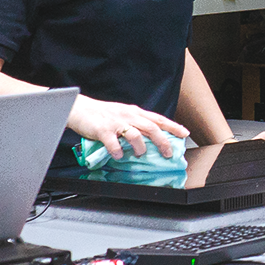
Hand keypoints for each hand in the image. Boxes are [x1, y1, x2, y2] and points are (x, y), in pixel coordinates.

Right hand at [68, 96, 187, 159]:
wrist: (79, 108)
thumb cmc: (102, 114)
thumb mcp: (123, 115)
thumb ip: (136, 124)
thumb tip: (150, 138)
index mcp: (134, 112)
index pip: (158, 119)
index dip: (172, 126)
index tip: (185, 133)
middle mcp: (128, 116)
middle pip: (151, 127)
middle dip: (162, 141)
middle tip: (168, 153)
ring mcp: (115, 123)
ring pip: (135, 134)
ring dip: (140, 146)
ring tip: (141, 154)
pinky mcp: (102, 130)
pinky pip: (113, 142)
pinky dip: (118, 150)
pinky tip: (119, 156)